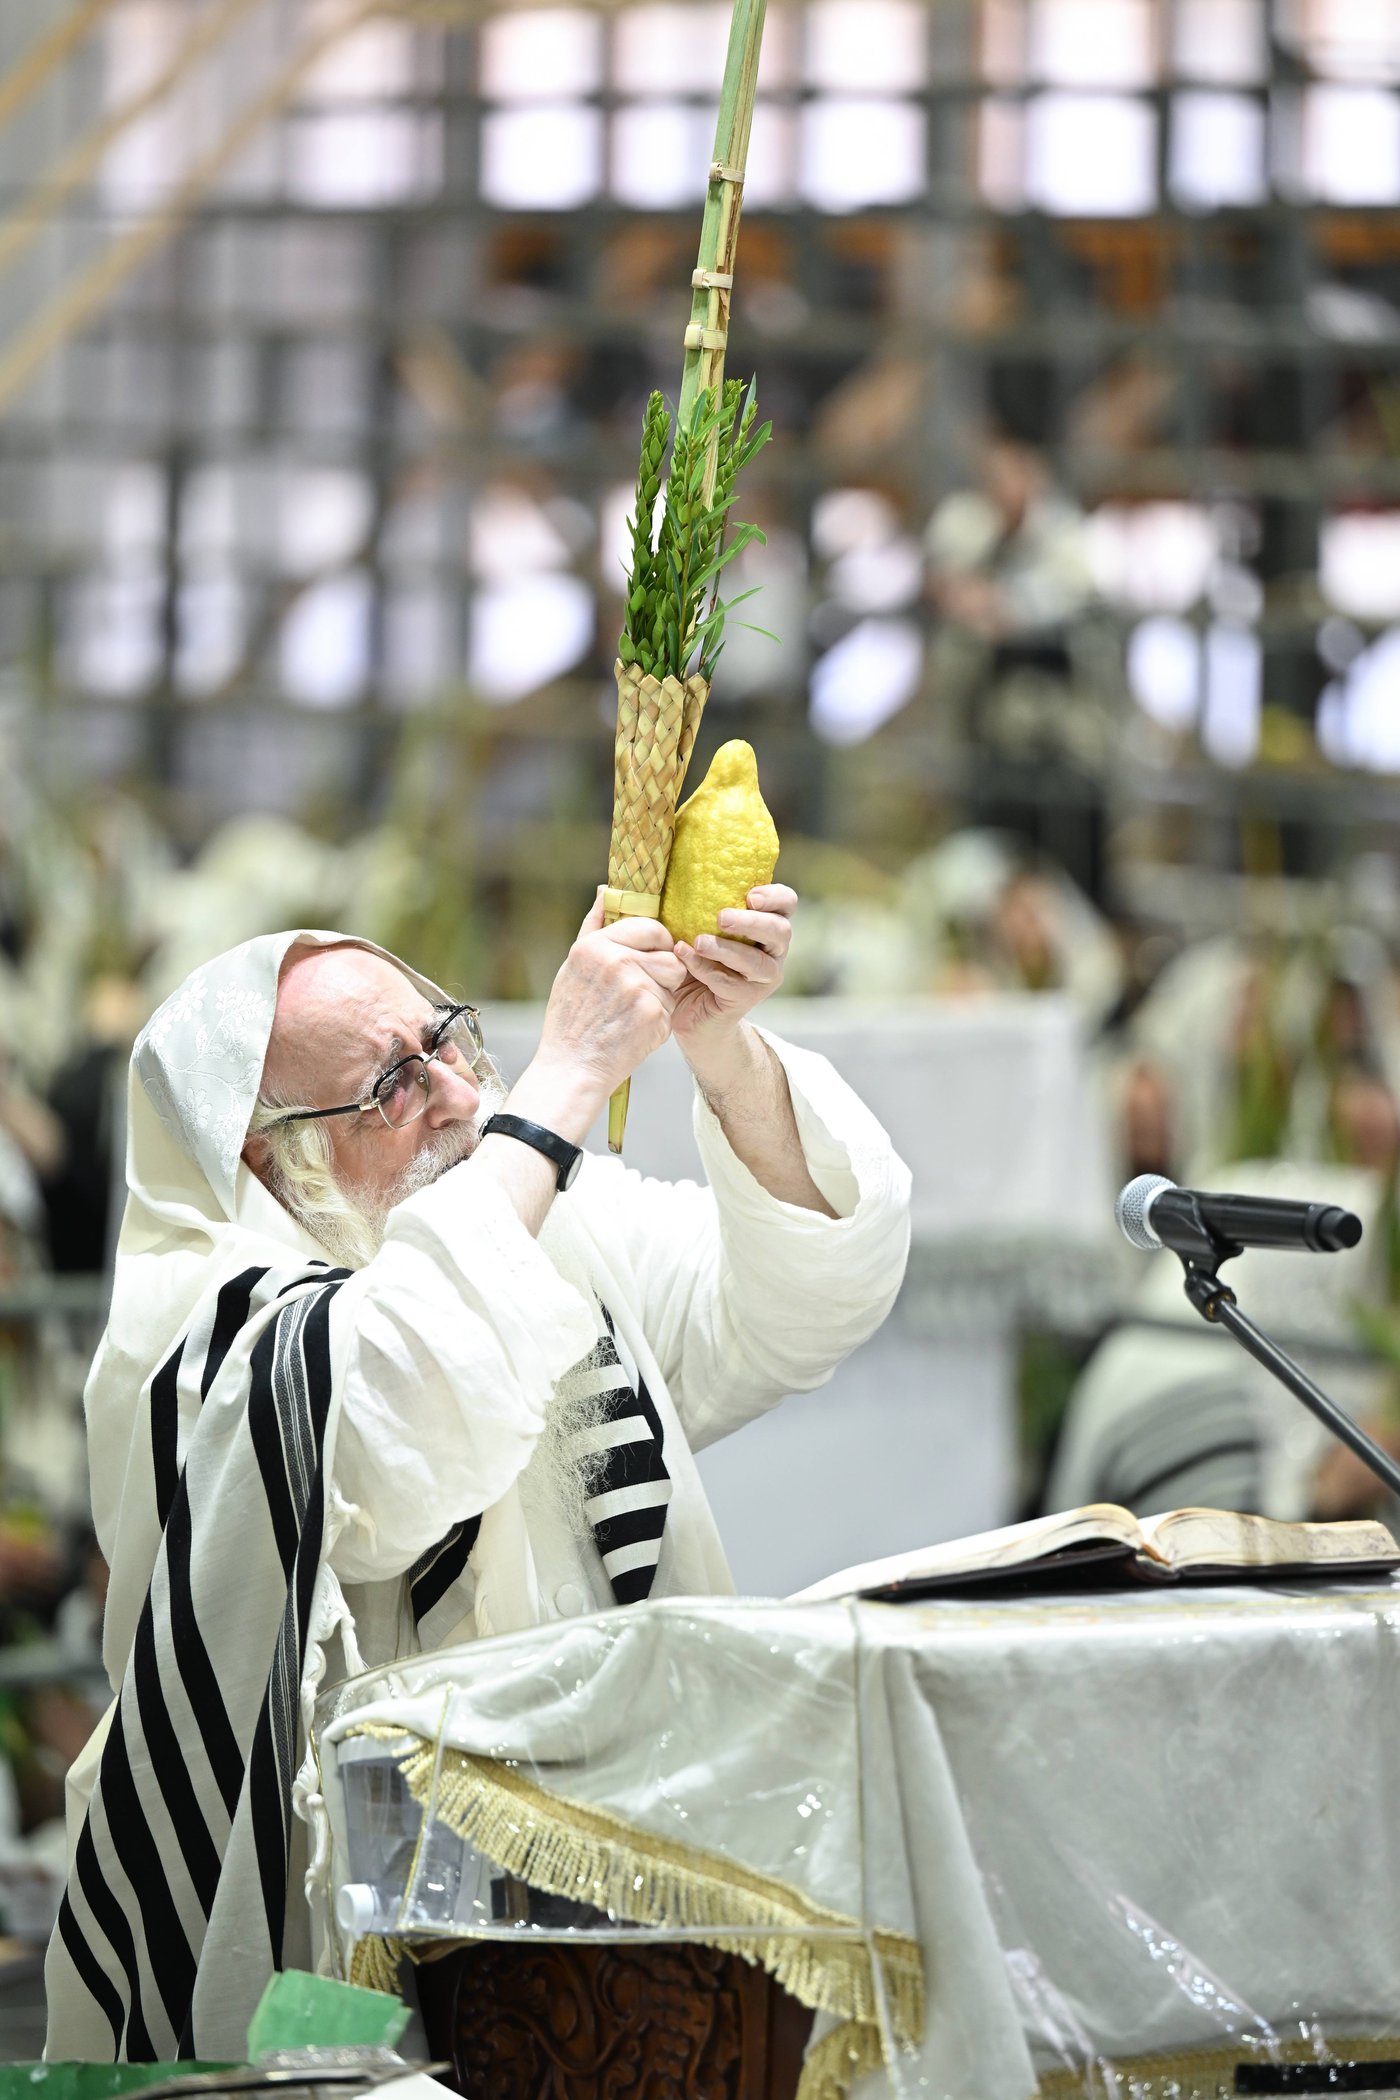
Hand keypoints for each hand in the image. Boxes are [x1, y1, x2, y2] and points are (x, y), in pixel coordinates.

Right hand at [533, 889, 687, 1112]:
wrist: (572, 1068)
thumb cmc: (571, 1020)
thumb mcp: (573, 967)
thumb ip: (593, 927)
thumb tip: (606, 890)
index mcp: (594, 946)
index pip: (650, 926)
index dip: (656, 943)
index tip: (647, 960)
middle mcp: (615, 961)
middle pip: (668, 950)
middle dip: (664, 967)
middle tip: (642, 989)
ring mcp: (636, 986)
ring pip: (675, 977)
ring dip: (664, 992)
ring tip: (636, 1010)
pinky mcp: (653, 1012)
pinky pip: (672, 1005)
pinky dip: (660, 1019)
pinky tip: (635, 1029)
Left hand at [671, 884, 795, 1047]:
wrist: (690, 1009)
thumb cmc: (695, 957)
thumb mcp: (696, 925)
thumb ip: (698, 902)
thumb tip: (679, 863)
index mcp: (766, 925)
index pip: (786, 904)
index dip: (775, 896)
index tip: (750, 895)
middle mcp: (773, 951)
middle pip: (780, 931)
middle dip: (753, 922)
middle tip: (722, 917)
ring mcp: (763, 978)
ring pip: (757, 962)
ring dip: (727, 949)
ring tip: (699, 941)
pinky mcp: (746, 999)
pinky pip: (729, 983)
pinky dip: (704, 968)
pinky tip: (683, 954)